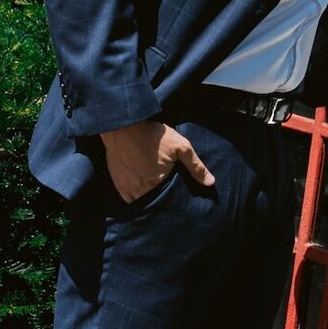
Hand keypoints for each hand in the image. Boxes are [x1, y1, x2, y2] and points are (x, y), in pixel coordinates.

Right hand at [100, 119, 214, 203]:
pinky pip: (127, 197)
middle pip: (153, 204)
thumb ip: (196, 166)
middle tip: (167, 194)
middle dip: (161, 202)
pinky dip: (134, 194)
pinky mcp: (116, 182)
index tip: (178, 198)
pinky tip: (141, 186)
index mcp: (155, 186)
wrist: (124, 124)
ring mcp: (125, 188)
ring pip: (139, 202)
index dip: (174, 201)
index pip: (168, 204)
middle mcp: (138, 192)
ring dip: (147, 199)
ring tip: (155, 191)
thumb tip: (211, 182)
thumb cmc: (153, 135)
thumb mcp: (181, 147)